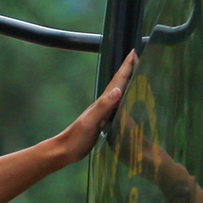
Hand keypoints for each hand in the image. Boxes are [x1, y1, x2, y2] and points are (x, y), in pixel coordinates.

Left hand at [49, 51, 135, 167]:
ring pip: (118, 93)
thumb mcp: (91, 122)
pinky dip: (124, 98)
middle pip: (118, 83)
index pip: (117, 81)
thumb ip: (103, 107)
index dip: (125, 67)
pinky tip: (127, 100)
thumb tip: (118, 90)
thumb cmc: (77, 138)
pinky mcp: (103, 122)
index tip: (134, 52)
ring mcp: (103, 113)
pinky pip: (117, 105)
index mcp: (102, 103)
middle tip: (137, 57)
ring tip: (136, 73)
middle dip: (128, 70)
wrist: (65, 150)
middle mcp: (103, 105)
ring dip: (127, 82)